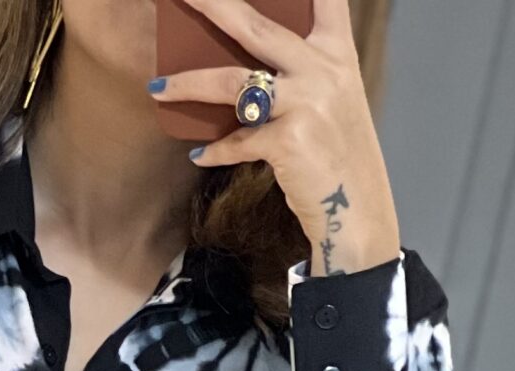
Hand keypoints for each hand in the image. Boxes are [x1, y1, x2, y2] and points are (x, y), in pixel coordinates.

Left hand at [154, 0, 399, 274]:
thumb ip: (301, 70)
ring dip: (188, 84)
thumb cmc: (336, 152)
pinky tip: (199, 154)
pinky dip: (215, 150)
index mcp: (336, 52)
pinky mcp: (289, 139)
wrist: (356, 207)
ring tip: (158, 87)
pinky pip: (236, 140)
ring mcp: (307, 102)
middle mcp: (323, 68)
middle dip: (213, 5)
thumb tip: (244, 65)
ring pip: (233, 82)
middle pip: (256, 26)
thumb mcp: (331, 98)